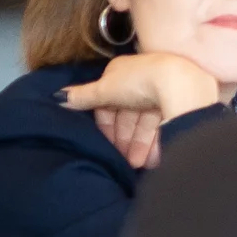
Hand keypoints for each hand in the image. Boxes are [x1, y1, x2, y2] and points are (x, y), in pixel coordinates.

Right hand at [62, 53, 226, 170]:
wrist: (179, 84)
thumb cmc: (137, 82)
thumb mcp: (104, 90)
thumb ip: (82, 96)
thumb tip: (57, 97)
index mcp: (121, 71)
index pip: (107, 99)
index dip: (104, 122)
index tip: (103, 142)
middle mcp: (141, 78)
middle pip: (126, 112)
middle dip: (123, 138)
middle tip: (122, 158)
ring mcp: (160, 90)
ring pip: (144, 121)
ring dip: (139, 144)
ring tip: (137, 165)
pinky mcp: (176, 102)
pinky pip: (161, 124)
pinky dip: (155, 141)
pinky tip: (152, 158)